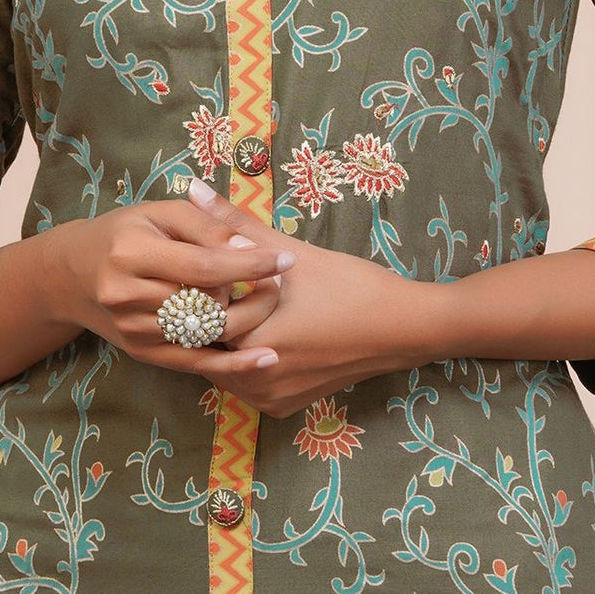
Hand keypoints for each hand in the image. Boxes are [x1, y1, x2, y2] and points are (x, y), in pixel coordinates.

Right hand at [48, 189, 297, 378]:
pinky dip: (233, 364)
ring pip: (202, 332)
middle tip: (277, 280)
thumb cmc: (126, 233)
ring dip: (243, 320)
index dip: (248, 265)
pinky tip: (266, 359)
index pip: (202, 266)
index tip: (285, 259)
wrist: (74, 274)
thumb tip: (250, 248)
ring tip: (268, 302)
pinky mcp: (141, 351)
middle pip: (204, 303)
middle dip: (247, 292)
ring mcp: (132, 328)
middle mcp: (125, 295)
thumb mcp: (160, 213)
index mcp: (130, 252)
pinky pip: (194, 362)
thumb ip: (206, 225)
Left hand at [170, 180, 451, 418]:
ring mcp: (267, 396)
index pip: (194, 314)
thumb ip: (234, 222)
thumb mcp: (290, 252)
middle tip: (231, 287)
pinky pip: (247, 382)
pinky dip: (248, 360)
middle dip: (210, 314)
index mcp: (248, 339)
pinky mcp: (281, 405)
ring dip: (227, 340)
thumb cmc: (351, 286)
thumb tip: (192, 188)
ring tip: (247, 307)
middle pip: (207, 343)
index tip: (217, 270)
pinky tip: (265, 333)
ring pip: (225, 365)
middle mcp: (253, 378)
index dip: (200, 289)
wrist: (402, 328)